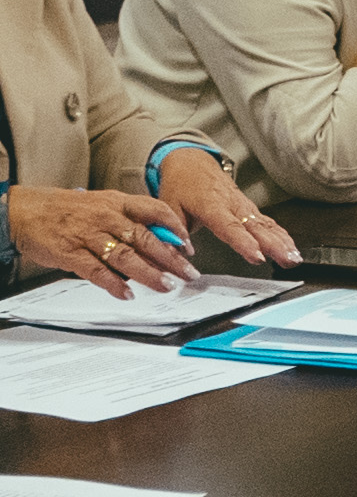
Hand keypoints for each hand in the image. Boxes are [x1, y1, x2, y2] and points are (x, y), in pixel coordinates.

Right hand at [4, 186, 196, 298]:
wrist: (26, 209)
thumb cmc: (69, 209)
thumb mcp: (104, 205)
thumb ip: (130, 220)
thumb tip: (160, 242)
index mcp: (118, 203)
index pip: (156, 211)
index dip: (176, 228)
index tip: (190, 246)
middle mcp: (107, 217)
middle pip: (146, 238)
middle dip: (171, 258)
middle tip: (188, 273)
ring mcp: (89, 235)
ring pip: (125, 256)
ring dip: (148, 274)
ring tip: (165, 286)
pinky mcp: (70, 253)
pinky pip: (96, 270)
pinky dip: (113, 284)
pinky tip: (127, 294)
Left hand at [157, 150, 299, 269]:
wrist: (192, 163)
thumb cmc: (181, 185)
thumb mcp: (168, 207)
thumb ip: (175, 232)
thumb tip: (181, 254)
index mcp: (211, 205)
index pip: (230, 227)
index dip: (244, 242)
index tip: (257, 256)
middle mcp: (233, 204)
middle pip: (257, 227)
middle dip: (275, 245)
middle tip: (288, 260)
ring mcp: (244, 206)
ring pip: (267, 225)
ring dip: (283, 242)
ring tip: (294, 258)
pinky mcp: (250, 209)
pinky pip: (268, 223)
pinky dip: (282, 236)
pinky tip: (291, 248)